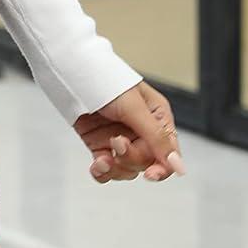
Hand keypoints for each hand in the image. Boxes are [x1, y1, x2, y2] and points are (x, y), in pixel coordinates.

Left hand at [72, 78, 186, 183]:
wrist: (69, 72)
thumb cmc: (105, 80)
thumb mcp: (134, 108)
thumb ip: (156, 137)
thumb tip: (179, 167)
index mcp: (157, 117)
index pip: (168, 152)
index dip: (162, 168)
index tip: (150, 175)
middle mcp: (141, 130)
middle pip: (146, 162)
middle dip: (130, 158)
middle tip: (116, 143)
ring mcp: (120, 138)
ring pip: (127, 169)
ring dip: (115, 169)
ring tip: (102, 159)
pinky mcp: (100, 144)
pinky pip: (107, 167)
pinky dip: (102, 171)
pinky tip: (96, 166)